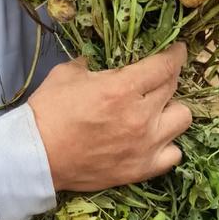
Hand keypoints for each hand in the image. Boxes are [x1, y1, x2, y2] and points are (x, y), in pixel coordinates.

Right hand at [27, 44, 190, 192]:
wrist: (36, 156)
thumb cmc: (48, 111)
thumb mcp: (68, 73)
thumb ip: (92, 65)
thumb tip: (102, 62)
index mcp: (122, 88)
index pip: (165, 66)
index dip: (176, 54)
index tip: (178, 50)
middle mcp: (141, 116)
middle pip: (174, 88)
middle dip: (168, 77)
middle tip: (158, 77)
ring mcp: (145, 145)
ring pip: (182, 119)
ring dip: (171, 110)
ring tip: (157, 110)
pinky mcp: (141, 169)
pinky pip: (174, 154)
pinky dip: (168, 144)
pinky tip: (154, 139)